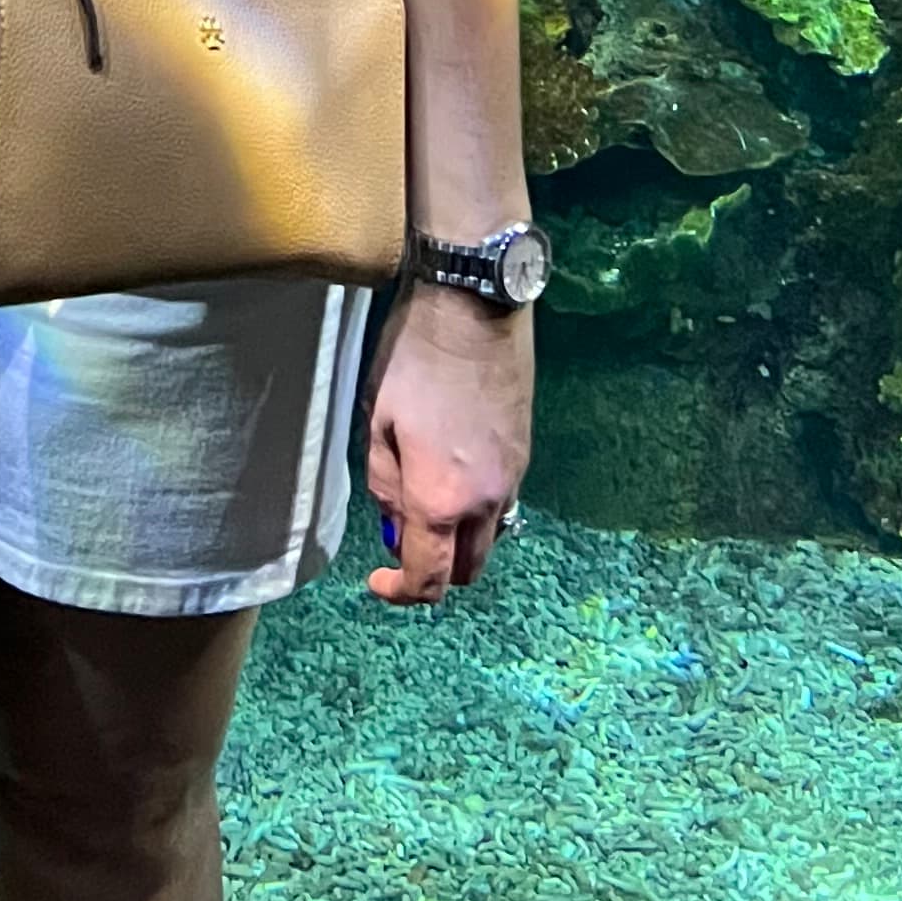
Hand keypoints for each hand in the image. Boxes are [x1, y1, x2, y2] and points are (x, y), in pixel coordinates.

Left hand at [361, 278, 531, 605]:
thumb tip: (396, 523)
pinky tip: (451, 474)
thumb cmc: (412, 359)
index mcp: (441, 500)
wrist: (475, 307)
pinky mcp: (524, 454)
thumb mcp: (378, 420)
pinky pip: (501, 505)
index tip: (377, 580)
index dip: (400, 593)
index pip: (428, 579)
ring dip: (458, 542)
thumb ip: (385, 483)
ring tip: (425, 504)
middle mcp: (486, 502)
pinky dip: (476, 511)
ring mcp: (512, 479)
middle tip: (401, 540)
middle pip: (467, 570)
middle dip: (434, 572)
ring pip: (488, 539)